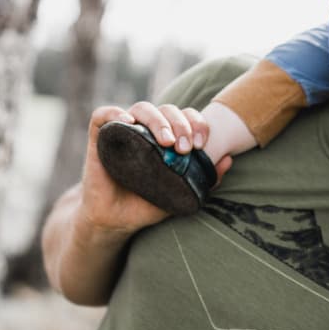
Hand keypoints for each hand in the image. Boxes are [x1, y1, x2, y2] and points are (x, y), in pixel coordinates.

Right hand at [80, 102, 231, 234]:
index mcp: (167, 137)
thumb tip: (228, 159)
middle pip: (167, 109)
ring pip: (142, 108)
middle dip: (181, 123)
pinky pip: (103, 114)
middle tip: (185, 147)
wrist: (115, 221)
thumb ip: (205, 179)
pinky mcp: (99, 137)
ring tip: (166, 141)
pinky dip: (115, 113)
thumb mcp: (180, 193)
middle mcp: (146, 129)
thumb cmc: (148, 203)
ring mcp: (123, 131)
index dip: (197, 123)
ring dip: (158, 120)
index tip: (201, 145)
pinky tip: (128, 123)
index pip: (186, 116)